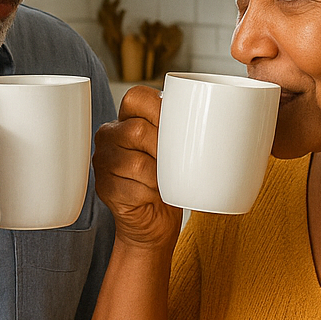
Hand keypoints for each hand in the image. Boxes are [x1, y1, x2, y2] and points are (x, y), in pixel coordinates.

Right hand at [93, 86, 183, 251]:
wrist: (154, 220)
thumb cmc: (169, 180)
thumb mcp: (175, 149)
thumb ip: (181, 129)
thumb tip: (217, 118)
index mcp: (125, 119)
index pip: (136, 98)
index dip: (159, 110)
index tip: (179, 126)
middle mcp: (109, 137)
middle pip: (137, 130)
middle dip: (164, 148)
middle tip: (178, 163)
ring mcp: (103, 162)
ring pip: (136, 162)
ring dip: (159, 176)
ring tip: (166, 181)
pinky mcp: (104, 188)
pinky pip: (132, 188)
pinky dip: (150, 195)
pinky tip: (154, 196)